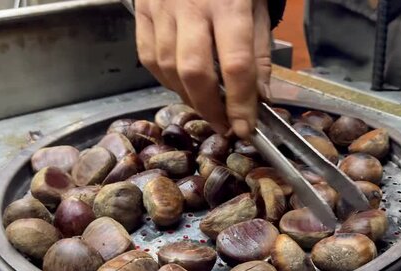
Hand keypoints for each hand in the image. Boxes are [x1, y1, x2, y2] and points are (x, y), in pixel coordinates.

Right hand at [135, 0, 271, 138]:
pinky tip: (182, 85)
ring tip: (206, 106)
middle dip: (210, 108)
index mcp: (230, 3)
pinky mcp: (142, 10)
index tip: (245, 128)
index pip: (236, 65)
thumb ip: (259, 52)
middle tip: (223, 125)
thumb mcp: (257, 8)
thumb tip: (259, 97)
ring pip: (167, 67)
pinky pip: (148, 56)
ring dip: (188, 96)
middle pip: (195, 71)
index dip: (241, 103)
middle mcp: (191, 6)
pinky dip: (164, 79)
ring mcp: (161, 8)